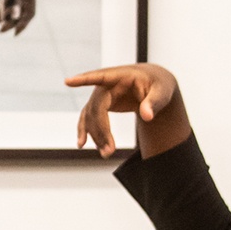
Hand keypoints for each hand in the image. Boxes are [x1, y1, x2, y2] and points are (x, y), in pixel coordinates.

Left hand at [0, 0, 36, 33]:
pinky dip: (4, 9)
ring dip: (8, 17)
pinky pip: (10, 1)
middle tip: (1, 31)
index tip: (13, 34)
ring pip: (16, 8)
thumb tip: (13, 17)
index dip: (23, 24)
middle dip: (14, 22)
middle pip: (23, 12)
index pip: (30, 13)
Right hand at [66, 62, 185, 156]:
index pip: (100, 77)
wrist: (155, 85)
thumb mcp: (162, 92)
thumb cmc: (159, 85)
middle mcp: (106, 84)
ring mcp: (101, 95)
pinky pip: (89, 118)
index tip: (68, 81)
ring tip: (106, 154)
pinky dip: (86, 131)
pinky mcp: (100, 104)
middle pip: (97, 107)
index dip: (83, 80)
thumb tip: (147, 116)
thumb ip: (154, 103)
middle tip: (110, 151)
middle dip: (101, 129)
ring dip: (96, 135)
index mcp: (120, 76)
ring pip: (92, 115)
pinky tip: (81, 143)